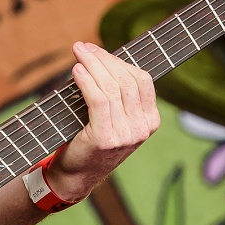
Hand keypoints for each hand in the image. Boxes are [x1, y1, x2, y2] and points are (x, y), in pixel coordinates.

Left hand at [48, 42, 159, 201]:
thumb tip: (101, 58)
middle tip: (83, 47)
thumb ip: (116, 95)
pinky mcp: (106, 138)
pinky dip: (86, 81)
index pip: (142, 80)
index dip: (120, 60)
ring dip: (92, 64)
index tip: (99, 50)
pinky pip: (98, 100)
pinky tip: (76, 71)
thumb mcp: (113, 118)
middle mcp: (142, 128)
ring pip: (112, 87)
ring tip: (78, 53)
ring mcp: (126, 134)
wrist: (75, 177)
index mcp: (150, 121)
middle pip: (127, 80)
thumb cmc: (89, 141)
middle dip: (103, 58)